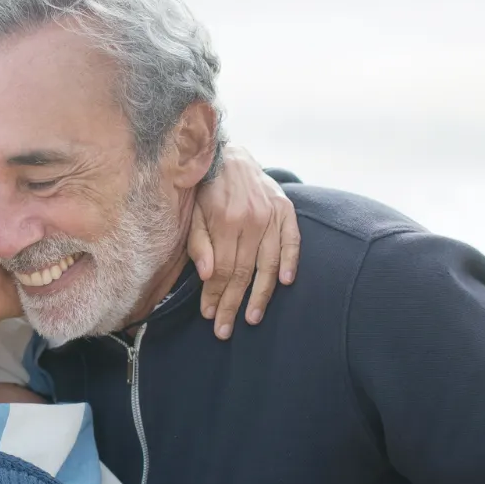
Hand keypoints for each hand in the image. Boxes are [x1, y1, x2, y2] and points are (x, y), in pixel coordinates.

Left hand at [188, 146, 300, 339]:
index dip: (215, 295)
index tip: (209, 315)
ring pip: (268, 264)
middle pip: (242, 272)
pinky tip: (286, 283)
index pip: (221, 269)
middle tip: (225, 330)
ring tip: (252, 318)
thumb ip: (198, 242)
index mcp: (224, 220)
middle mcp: (251, 219)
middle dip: (232, 303)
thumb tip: (205, 275)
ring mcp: (271, 214)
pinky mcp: (286, 209)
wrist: (228, 153)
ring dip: (260, 294)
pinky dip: (291, 261)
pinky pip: (292, 240)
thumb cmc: (205, 188)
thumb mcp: (191, 212)